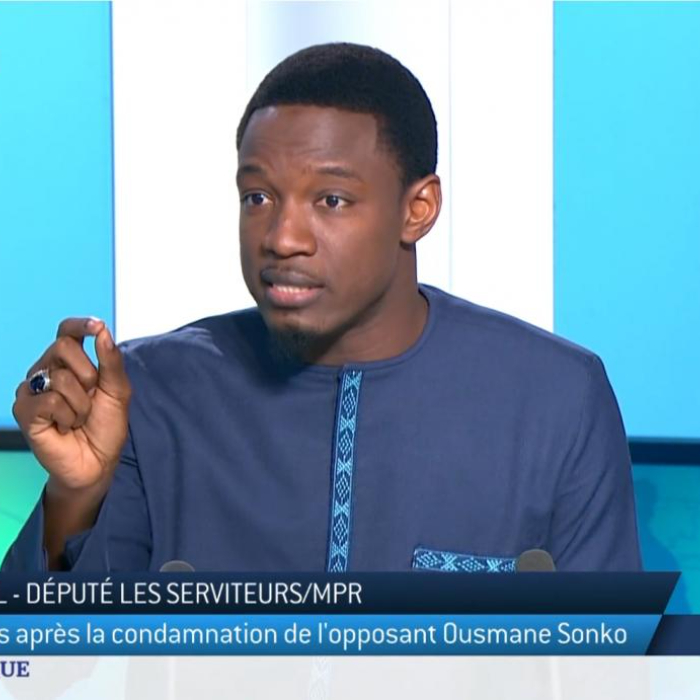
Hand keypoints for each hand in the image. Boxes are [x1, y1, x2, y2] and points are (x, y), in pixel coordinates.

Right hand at [13, 318, 131, 492]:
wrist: (98, 462)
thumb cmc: (105, 427)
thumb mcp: (117, 391)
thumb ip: (111, 361)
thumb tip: (102, 331)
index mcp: (70, 363)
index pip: (67, 332)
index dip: (80, 325)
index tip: (96, 326)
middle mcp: (48, 371)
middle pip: (63, 346)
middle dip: (89, 374)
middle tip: (91, 397)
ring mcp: (33, 389)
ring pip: (61, 377)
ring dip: (81, 403)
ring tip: (78, 418)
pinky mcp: (24, 410)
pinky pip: (50, 400)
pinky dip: (68, 416)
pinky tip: (65, 427)